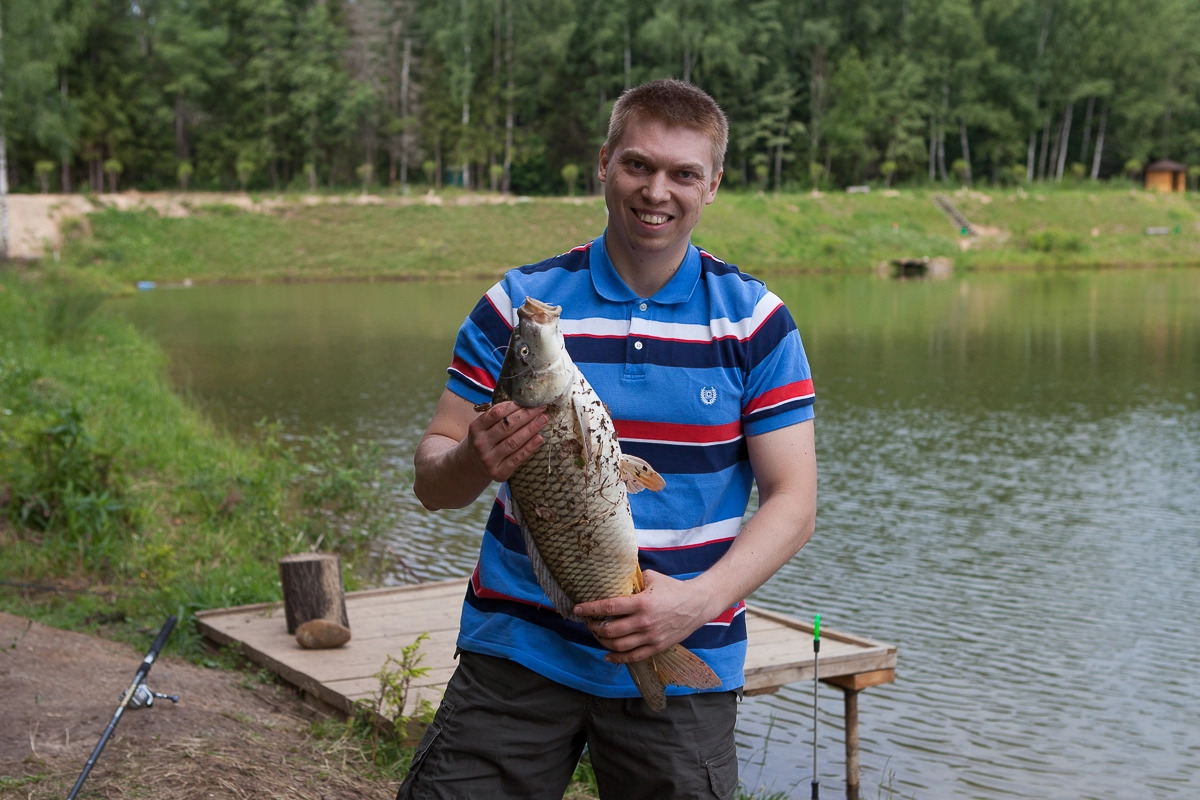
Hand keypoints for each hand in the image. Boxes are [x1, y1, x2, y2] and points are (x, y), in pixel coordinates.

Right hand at [466, 401, 546, 481]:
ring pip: (513, 442)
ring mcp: (488, 459)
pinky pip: (517, 458)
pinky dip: (530, 447)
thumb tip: (525, 402)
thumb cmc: (485, 439)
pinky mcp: (498, 472)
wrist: (473, 465)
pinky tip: (539, 438)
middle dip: (526, 415)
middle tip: (541, 408)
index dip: (514, 406)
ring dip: (531, 429)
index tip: (529, 401)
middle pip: (506, 427)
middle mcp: (480, 443)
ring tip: (543, 420)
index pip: (496, 413)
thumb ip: (499, 415)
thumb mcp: (484, 426)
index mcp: (476, 427)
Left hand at [573, 571, 713, 663]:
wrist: (697, 604)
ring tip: (598, 634)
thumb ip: (632, 581)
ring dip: (603, 642)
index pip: (609, 607)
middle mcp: (644, 622)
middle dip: (595, 627)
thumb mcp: (651, 578)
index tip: (578, 609)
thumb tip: (614, 581)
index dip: (590, 609)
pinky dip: (617, 657)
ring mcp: (650, 637)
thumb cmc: (673, 588)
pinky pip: (632, 657)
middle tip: (589, 622)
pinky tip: (607, 654)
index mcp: (642, 603)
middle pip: (610, 630)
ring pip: (618, 646)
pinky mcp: (656, 647)